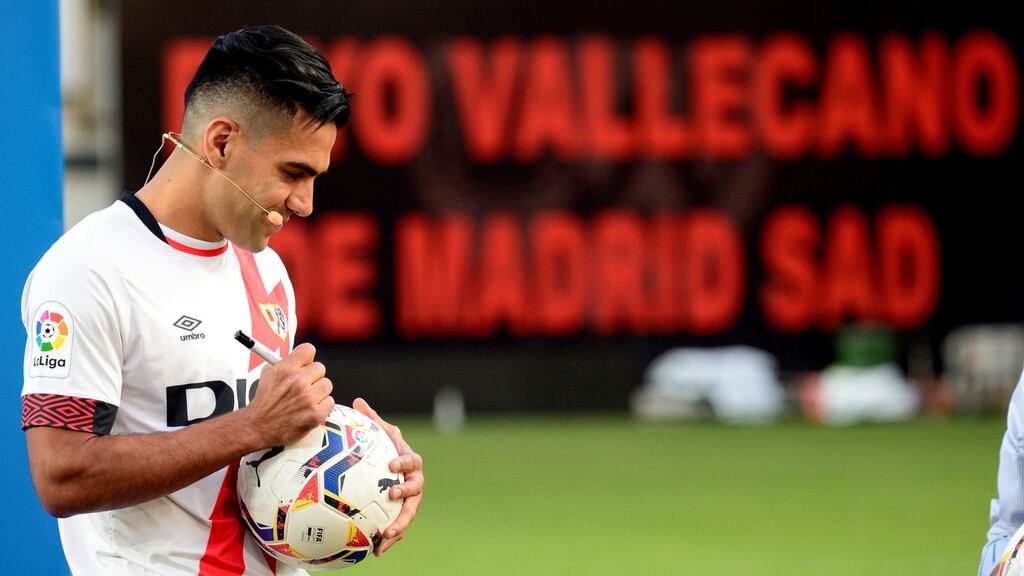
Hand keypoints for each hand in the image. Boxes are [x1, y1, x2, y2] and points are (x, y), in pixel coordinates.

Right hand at [246, 343, 334, 446]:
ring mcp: (308, 398)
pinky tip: (311, 409)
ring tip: (307, 399)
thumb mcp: (267, 376)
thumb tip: (297, 357)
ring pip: (327, 385)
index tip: (305, 364)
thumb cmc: (264, 404)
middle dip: (313, 377)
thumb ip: (283, 364)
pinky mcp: (315, 414)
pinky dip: (323, 406)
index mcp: (286, 370)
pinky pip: (330, 402)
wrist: (258, 427)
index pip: (308, 350)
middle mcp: (298, 382)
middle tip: (305, 386)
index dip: (307, 358)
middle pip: (320, 368)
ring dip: (319, 392)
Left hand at [353, 397, 423, 555]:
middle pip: (416, 491)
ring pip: (409, 515)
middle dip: (406, 495)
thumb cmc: (385, 452)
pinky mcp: (402, 517)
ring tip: (386, 535)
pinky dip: (389, 540)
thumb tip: (357, 401)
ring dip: (400, 525)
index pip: (411, 461)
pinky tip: (376, 551)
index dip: (403, 463)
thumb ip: (371, 421)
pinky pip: (398, 529)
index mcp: (410, 463)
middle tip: (392, 495)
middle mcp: (415, 483)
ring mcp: (410, 502)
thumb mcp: (379, 436)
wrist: (392, 474)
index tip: (391, 464)